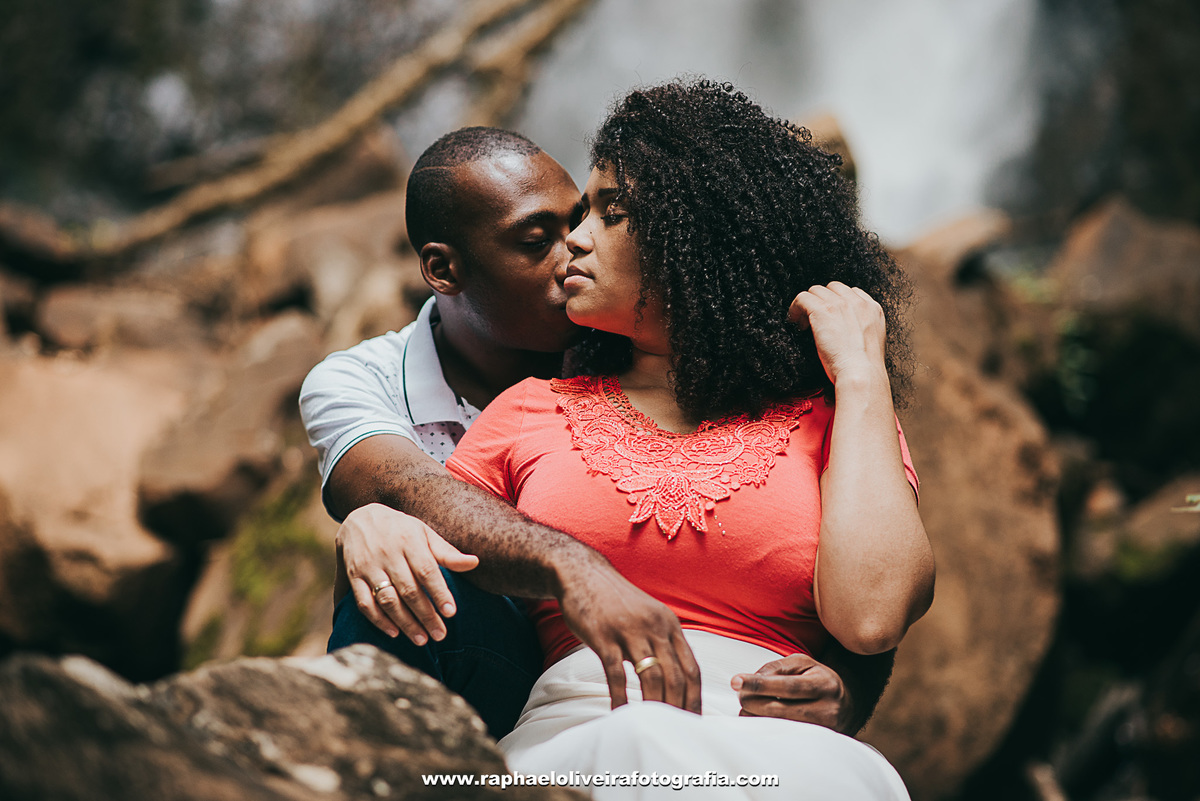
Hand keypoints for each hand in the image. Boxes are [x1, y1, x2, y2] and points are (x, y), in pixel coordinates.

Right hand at [339, 503, 478, 644]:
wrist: (360, 518)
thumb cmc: (400, 529)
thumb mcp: (424, 533)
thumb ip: (447, 552)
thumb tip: (475, 562)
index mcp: (409, 541)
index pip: (426, 570)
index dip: (439, 592)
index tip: (451, 612)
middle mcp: (388, 554)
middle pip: (409, 590)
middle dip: (426, 615)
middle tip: (440, 634)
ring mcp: (369, 566)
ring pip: (387, 600)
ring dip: (405, 622)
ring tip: (422, 639)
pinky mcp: (354, 577)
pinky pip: (365, 603)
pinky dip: (378, 620)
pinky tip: (394, 632)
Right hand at [557, 560, 701, 713]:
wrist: (584, 574)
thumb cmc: (617, 601)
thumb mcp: (650, 615)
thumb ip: (663, 641)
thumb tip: (677, 677)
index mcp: (670, 625)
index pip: (692, 668)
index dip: (695, 698)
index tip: (693, 720)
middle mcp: (655, 627)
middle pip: (675, 676)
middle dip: (678, 708)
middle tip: (675, 730)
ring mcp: (629, 631)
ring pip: (651, 675)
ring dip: (654, 705)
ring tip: (652, 725)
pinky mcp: (604, 636)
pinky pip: (616, 673)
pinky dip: (621, 696)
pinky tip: (620, 712)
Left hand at [733, 653, 852, 732]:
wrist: (849, 704)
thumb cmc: (818, 679)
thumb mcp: (802, 663)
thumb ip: (777, 667)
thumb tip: (753, 680)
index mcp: (824, 684)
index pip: (787, 685)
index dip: (759, 684)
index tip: (735, 682)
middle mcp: (827, 709)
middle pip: (781, 710)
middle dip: (754, 702)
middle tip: (740, 696)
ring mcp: (823, 730)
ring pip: (781, 727)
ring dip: (757, 718)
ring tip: (746, 709)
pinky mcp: (817, 744)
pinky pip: (786, 738)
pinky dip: (768, 730)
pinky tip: (758, 721)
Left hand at [787, 281, 887, 385]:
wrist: (860, 374)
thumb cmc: (864, 368)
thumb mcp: (872, 342)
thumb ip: (862, 329)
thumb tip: (845, 330)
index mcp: (872, 309)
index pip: (851, 292)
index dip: (837, 302)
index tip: (830, 317)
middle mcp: (857, 302)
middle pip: (832, 288)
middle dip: (822, 301)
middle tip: (814, 320)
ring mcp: (839, 305)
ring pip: (816, 291)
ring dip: (808, 305)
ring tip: (803, 323)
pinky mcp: (822, 311)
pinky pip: (802, 298)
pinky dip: (795, 308)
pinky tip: (795, 321)